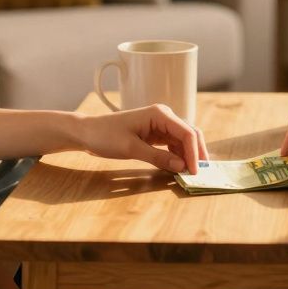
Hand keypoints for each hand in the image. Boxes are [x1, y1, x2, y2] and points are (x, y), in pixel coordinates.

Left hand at [77, 104, 208, 173]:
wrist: (87, 133)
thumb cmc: (105, 136)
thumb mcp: (131, 149)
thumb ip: (158, 157)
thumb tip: (182, 166)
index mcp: (160, 114)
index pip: (186, 133)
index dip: (194, 153)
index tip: (194, 172)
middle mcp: (163, 117)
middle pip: (189, 134)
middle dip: (196, 153)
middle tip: (200, 173)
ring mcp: (160, 125)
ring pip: (183, 141)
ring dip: (188, 156)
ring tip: (190, 173)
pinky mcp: (155, 135)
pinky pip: (172, 145)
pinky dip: (177, 156)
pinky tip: (178, 168)